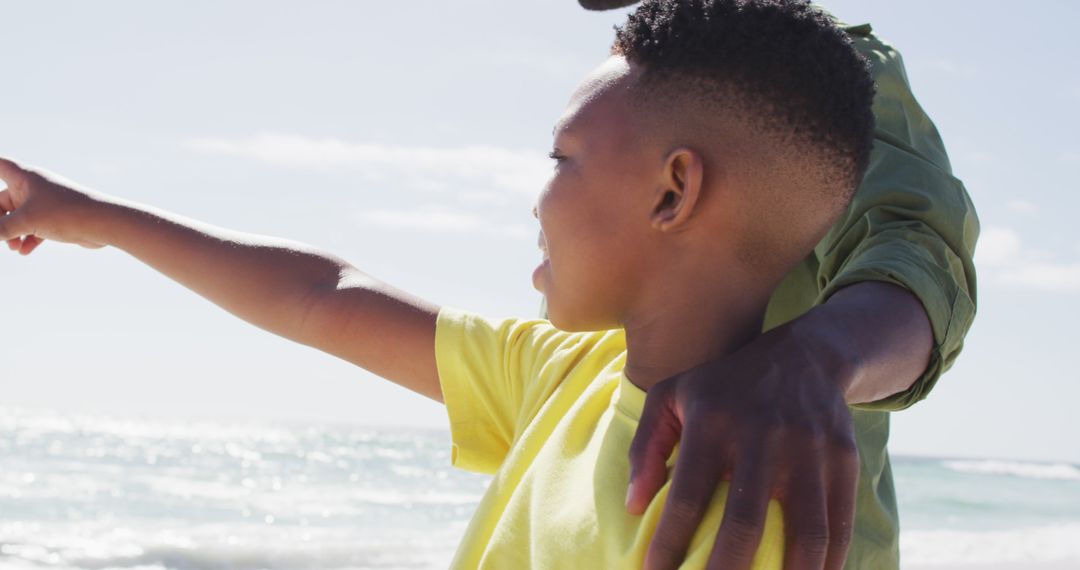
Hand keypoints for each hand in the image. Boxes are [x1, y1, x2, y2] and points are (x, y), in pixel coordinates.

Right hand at [0, 156, 110, 253]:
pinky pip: (32, 228)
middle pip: (1, 200)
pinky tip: (25, 251)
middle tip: (0, 236)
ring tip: (13, 248)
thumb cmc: (66, 213)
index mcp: (24, 177)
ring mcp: (43, 203)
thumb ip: (1, 229)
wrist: (104, 224)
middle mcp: (33, 187)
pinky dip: (26, 239)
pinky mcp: (54, 218)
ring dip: (10, 233)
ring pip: (16, 217)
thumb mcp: (27, 221)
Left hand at [627, 322, 858, 569]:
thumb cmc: (724, 387)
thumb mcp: (672, 396)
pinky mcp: (844, 460)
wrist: (804, 356)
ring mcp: (808, 449)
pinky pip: (838, 525)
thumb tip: (634, 506)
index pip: (686, 497)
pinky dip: (827, 564)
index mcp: (712, 422)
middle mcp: (761, 436)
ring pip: (805, 532)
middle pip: (745, 523)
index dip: (668, 544)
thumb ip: (645, 447)